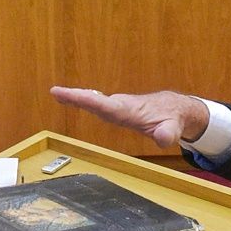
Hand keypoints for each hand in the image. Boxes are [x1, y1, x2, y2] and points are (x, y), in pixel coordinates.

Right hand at [50, 86, 208, 148]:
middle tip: (56, 92)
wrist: (175, 108)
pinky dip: (83, 99)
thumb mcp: (173, 129)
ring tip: (58, 93)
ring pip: (94, 100)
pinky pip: (97, 103)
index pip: (105, 106)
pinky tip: (70, 98)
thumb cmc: (172, 118)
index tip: (70, 95)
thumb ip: (168, 134)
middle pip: (95, 100)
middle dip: (76, 97)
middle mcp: (120, 105)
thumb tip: (163, 138)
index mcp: (129, 111)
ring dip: (76, 97)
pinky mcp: (117, 108)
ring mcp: (118, 106)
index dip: (87, 101)